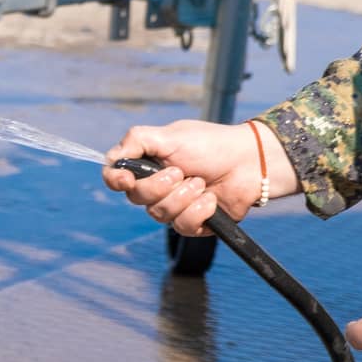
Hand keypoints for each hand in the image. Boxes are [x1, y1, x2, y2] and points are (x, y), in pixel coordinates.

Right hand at [102, 119, 298, 236]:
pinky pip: (182, 226)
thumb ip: (136, 141)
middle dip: (159, 186)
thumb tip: (113, 161)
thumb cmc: (210, 145)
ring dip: (183, 197)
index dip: (115, 181)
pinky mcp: (193, 223)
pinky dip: (199, 211)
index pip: (114, 178)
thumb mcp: (168, 135)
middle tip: (181, 171)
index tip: (126, 180)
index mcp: (145, 165)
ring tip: (201, 182)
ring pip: (159, 214)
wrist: (249, 162)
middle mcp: (154, 187)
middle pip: (136, 198)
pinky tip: (211, 199)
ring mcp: (173, 206)